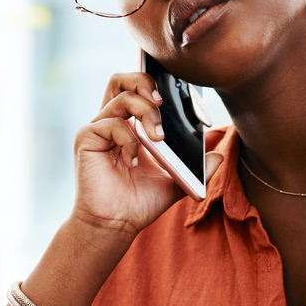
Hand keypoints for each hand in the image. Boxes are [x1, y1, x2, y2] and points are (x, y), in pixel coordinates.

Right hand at [71, 72, 223, 238]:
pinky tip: (133, 161)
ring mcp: (98, 128)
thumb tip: (219, 156)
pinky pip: (112, 124)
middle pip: (123, 80)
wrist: (115, 225)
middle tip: (162, 101)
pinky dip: (130, 140)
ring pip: (121, 96)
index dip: (154, 81)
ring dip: (146, 111)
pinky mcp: (86, 139)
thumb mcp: (175, 183)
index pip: (138, 88)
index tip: (177, 89)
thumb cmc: (140, 202)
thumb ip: (197, 169)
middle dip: (145, 81)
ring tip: (158, 137)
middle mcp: (113, 121)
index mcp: (131, 125)